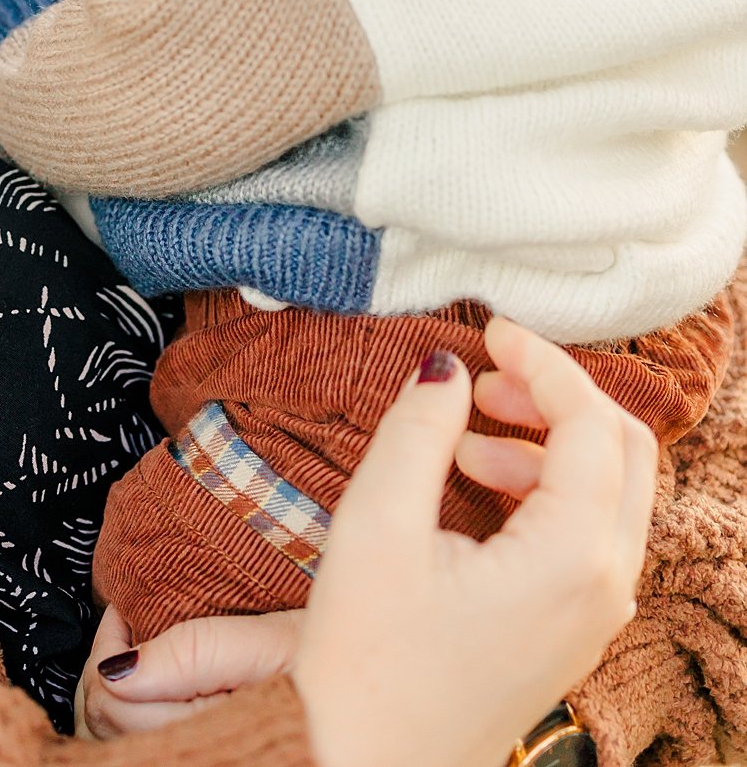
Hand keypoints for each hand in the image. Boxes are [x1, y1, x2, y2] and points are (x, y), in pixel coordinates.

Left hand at [76, 602, 302, 738]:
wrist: (363, 682)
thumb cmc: (324, 658)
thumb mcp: (263, 643)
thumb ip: (191, 655)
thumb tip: (116, 669)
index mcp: (209, 736)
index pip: (115, 705)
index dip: (107, 649)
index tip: (125, 612)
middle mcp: (197, 756)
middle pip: (107, 729)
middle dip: (105, 671)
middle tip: (125, 626)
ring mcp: (197, 756)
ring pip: (119, 741)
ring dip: (116, 692)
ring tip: (137, 649)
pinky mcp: (203, 752)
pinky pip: (144, 743)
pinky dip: (132, 710)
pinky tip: (152, 679)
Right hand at [294, 316, 656, 766]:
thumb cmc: (371, 665)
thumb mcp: (376, 528)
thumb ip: (418, 431)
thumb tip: (447, 368)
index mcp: (570, 558)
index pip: (592, 423)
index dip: (544, 362)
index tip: (490, 331)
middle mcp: (605, 585)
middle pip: (625, 451)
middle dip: (559, 397)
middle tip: (487, 378)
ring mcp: (595, 613)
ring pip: (610, 491)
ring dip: (548, 442)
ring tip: (464, 436)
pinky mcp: (572, 627)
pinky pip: (588, 531)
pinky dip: (544, 486)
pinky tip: (473, 484)